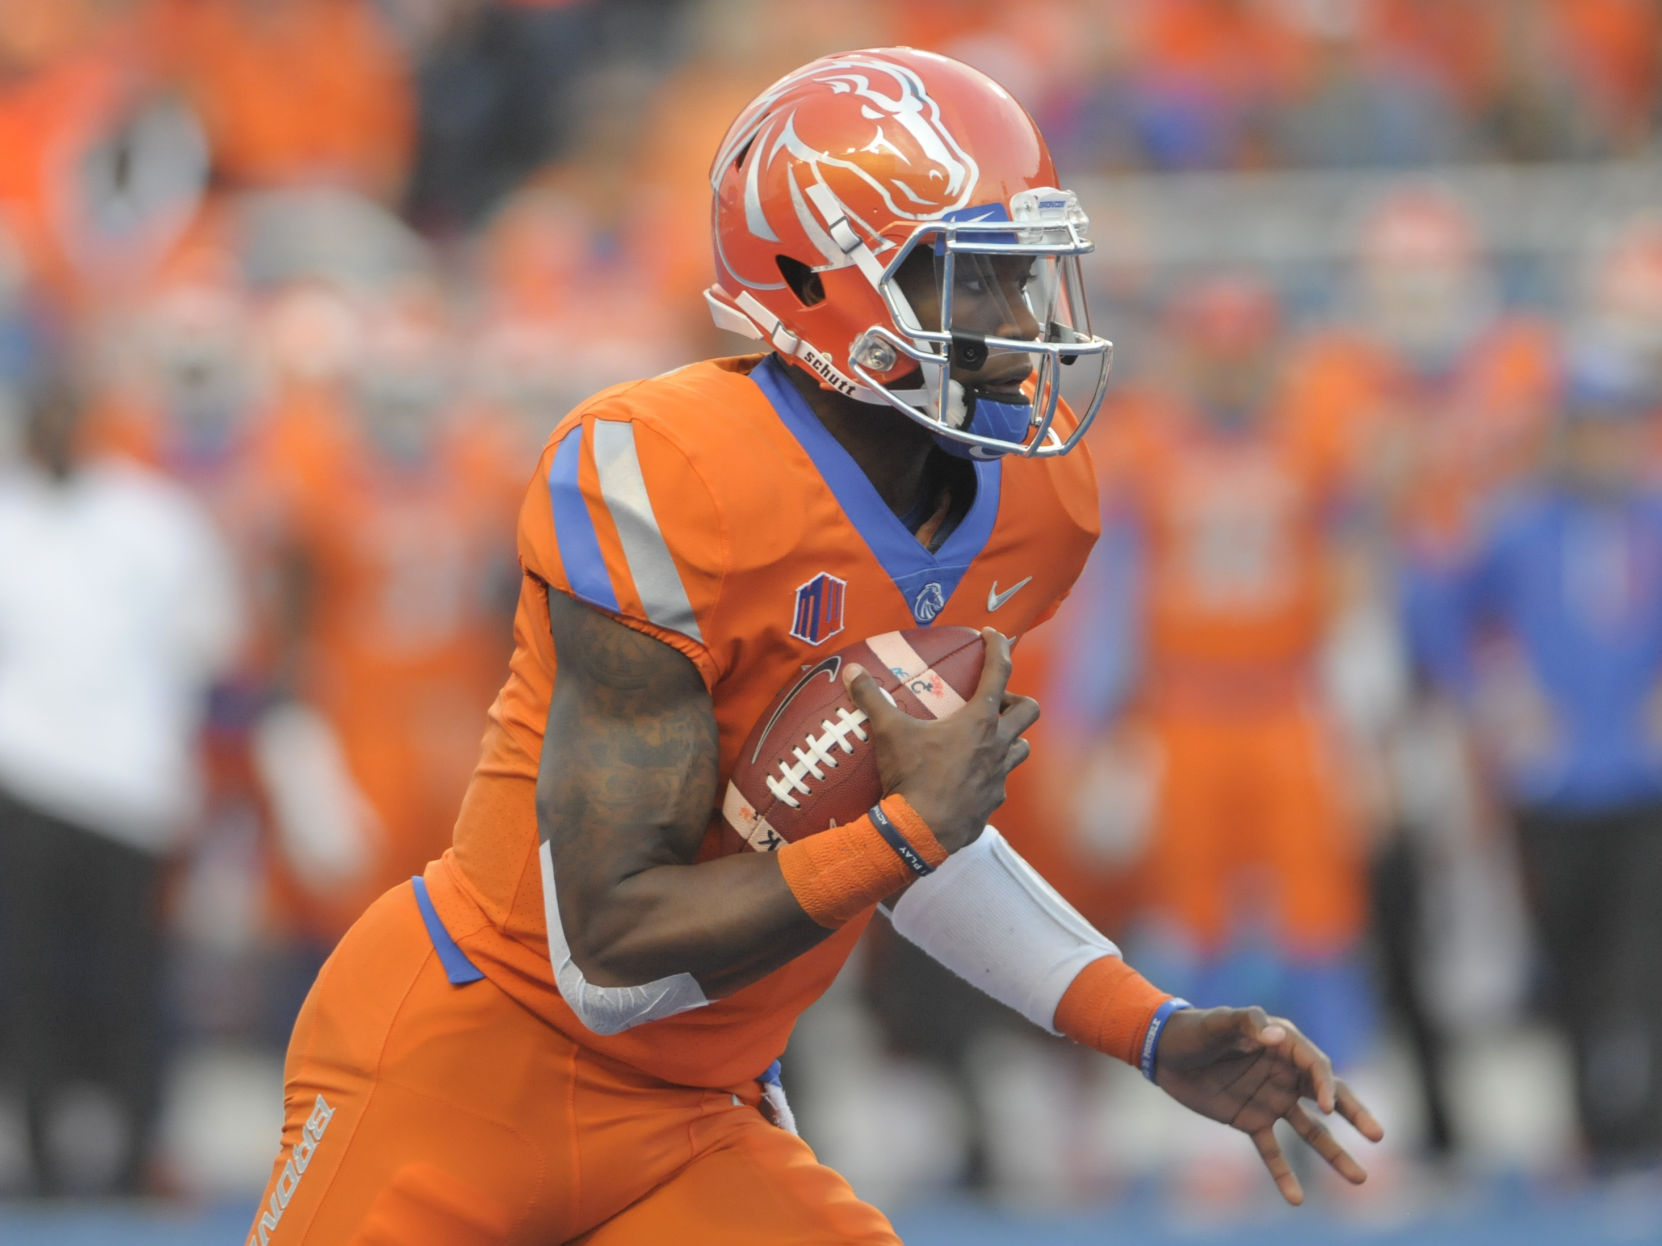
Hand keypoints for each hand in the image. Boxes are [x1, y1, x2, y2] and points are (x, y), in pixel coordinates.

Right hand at [842, 628, 1037, 851]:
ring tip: (988, 739)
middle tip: (995, 703)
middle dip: (1017, 701)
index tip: (993, 635)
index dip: (999, 648)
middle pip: (1029, 710)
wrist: (920, 832)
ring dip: (1011, 739)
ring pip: (1022, 748)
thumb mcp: (889, 733)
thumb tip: (852, 672)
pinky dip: (991, 775)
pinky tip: (970, 778)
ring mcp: (1000, 775)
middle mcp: (998, 745)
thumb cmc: (911, 776)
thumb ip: (872, 699)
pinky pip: (1001, 782)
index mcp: (979, 721)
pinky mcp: (993, 802)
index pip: (999, 672)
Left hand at [1153, 1006, 1383, 1205]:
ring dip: (1334, 1154)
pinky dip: (1284, 1175)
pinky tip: (1297, 1199)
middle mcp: (1285, 1074)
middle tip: (1378, 1135)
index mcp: (1284, 1045)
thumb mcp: (1218, 1022)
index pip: (1316, 1066)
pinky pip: (1273, 1152)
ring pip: (1310, 1131)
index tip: (1324, 1106)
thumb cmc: (1194, 1029)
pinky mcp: (1251, 1121)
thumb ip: (1248, 1024)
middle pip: (1327, 1097)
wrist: (1163, 1051)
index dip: (1324, 1086)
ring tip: (1359, 1179)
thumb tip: (1277, 1037)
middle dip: (1354, 1114)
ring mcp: (1271, 1100)